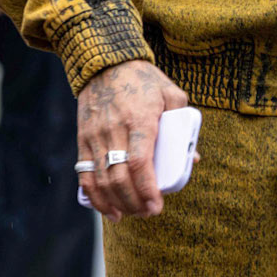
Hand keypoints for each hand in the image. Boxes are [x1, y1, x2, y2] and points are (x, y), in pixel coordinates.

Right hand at [76, 59, 186, 219]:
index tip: (156, 206)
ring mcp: (95, 136)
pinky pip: (85, 174)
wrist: (104, 62)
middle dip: (134, 202)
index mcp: (140, 119)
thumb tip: (193, 159)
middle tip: (149, 213)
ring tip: (132, 214)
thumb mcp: (171, 94)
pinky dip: (95, 197)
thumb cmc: (143, 80)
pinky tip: (108, 210)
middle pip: (119, 178)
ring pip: (101, 180)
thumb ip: (184, 123)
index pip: (140, 163)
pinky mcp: (83, 139)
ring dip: (116, 203)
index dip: (147, 190)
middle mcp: (114, 130)